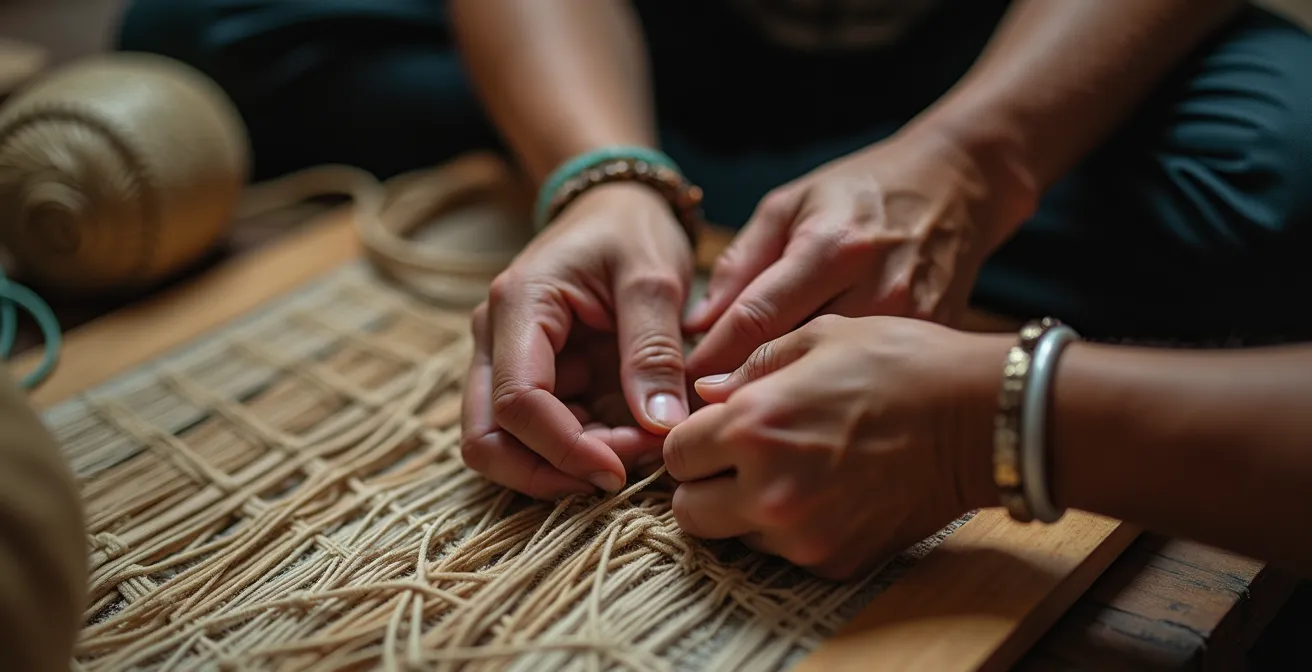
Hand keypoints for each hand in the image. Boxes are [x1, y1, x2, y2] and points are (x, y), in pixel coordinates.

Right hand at [461, 182, 694, 498]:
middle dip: (552, 471)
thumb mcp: (654, 280)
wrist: (617, 208)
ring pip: (507, 447)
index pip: (516, 402)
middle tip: (623, 472)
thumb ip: (654, 352)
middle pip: (486, 440)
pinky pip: (541, 435)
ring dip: (566, 466)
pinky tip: (630, 437)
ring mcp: (506, 363)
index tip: (620, 471)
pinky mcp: (532, 380)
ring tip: (635, 451)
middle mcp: (495, 339)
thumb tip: (661, 427)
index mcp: (519, 306)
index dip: (563, 449)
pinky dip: (580, 451)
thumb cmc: (633, 232)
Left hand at [663, 315, 1009, 579]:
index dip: (693, 440)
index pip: (675, 454)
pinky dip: (792, 529)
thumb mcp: (821, 336)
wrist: (983, 418)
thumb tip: (706, 391)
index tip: (715, 433)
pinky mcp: (834, 561)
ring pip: (734, 535)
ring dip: (745, 509)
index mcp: (752, 425)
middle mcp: (768, 489)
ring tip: (792, 470)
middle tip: (739, 461)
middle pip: (689, 511)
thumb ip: (750, 365)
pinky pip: (785, 552)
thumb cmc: (903, 363)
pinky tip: (828, 490)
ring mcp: (802, 533)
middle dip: (706, 484)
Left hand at [684, 129, 1032, 377]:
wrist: (956, 187)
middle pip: (793, 358)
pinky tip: (802, 407)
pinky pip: (868, 376)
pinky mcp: (932, 341)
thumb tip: (698, 326)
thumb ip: (742, 264)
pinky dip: (830, 392)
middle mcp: (876, 289)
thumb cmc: (861, 191)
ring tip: (743, 420)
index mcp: (833, 248)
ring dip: (783, 400)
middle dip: (740, 388)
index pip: (755, 319)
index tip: (679, 385)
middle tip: (700, 410)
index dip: (711, 358)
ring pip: (830, 378)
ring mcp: (910, 323)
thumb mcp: (791, 205)